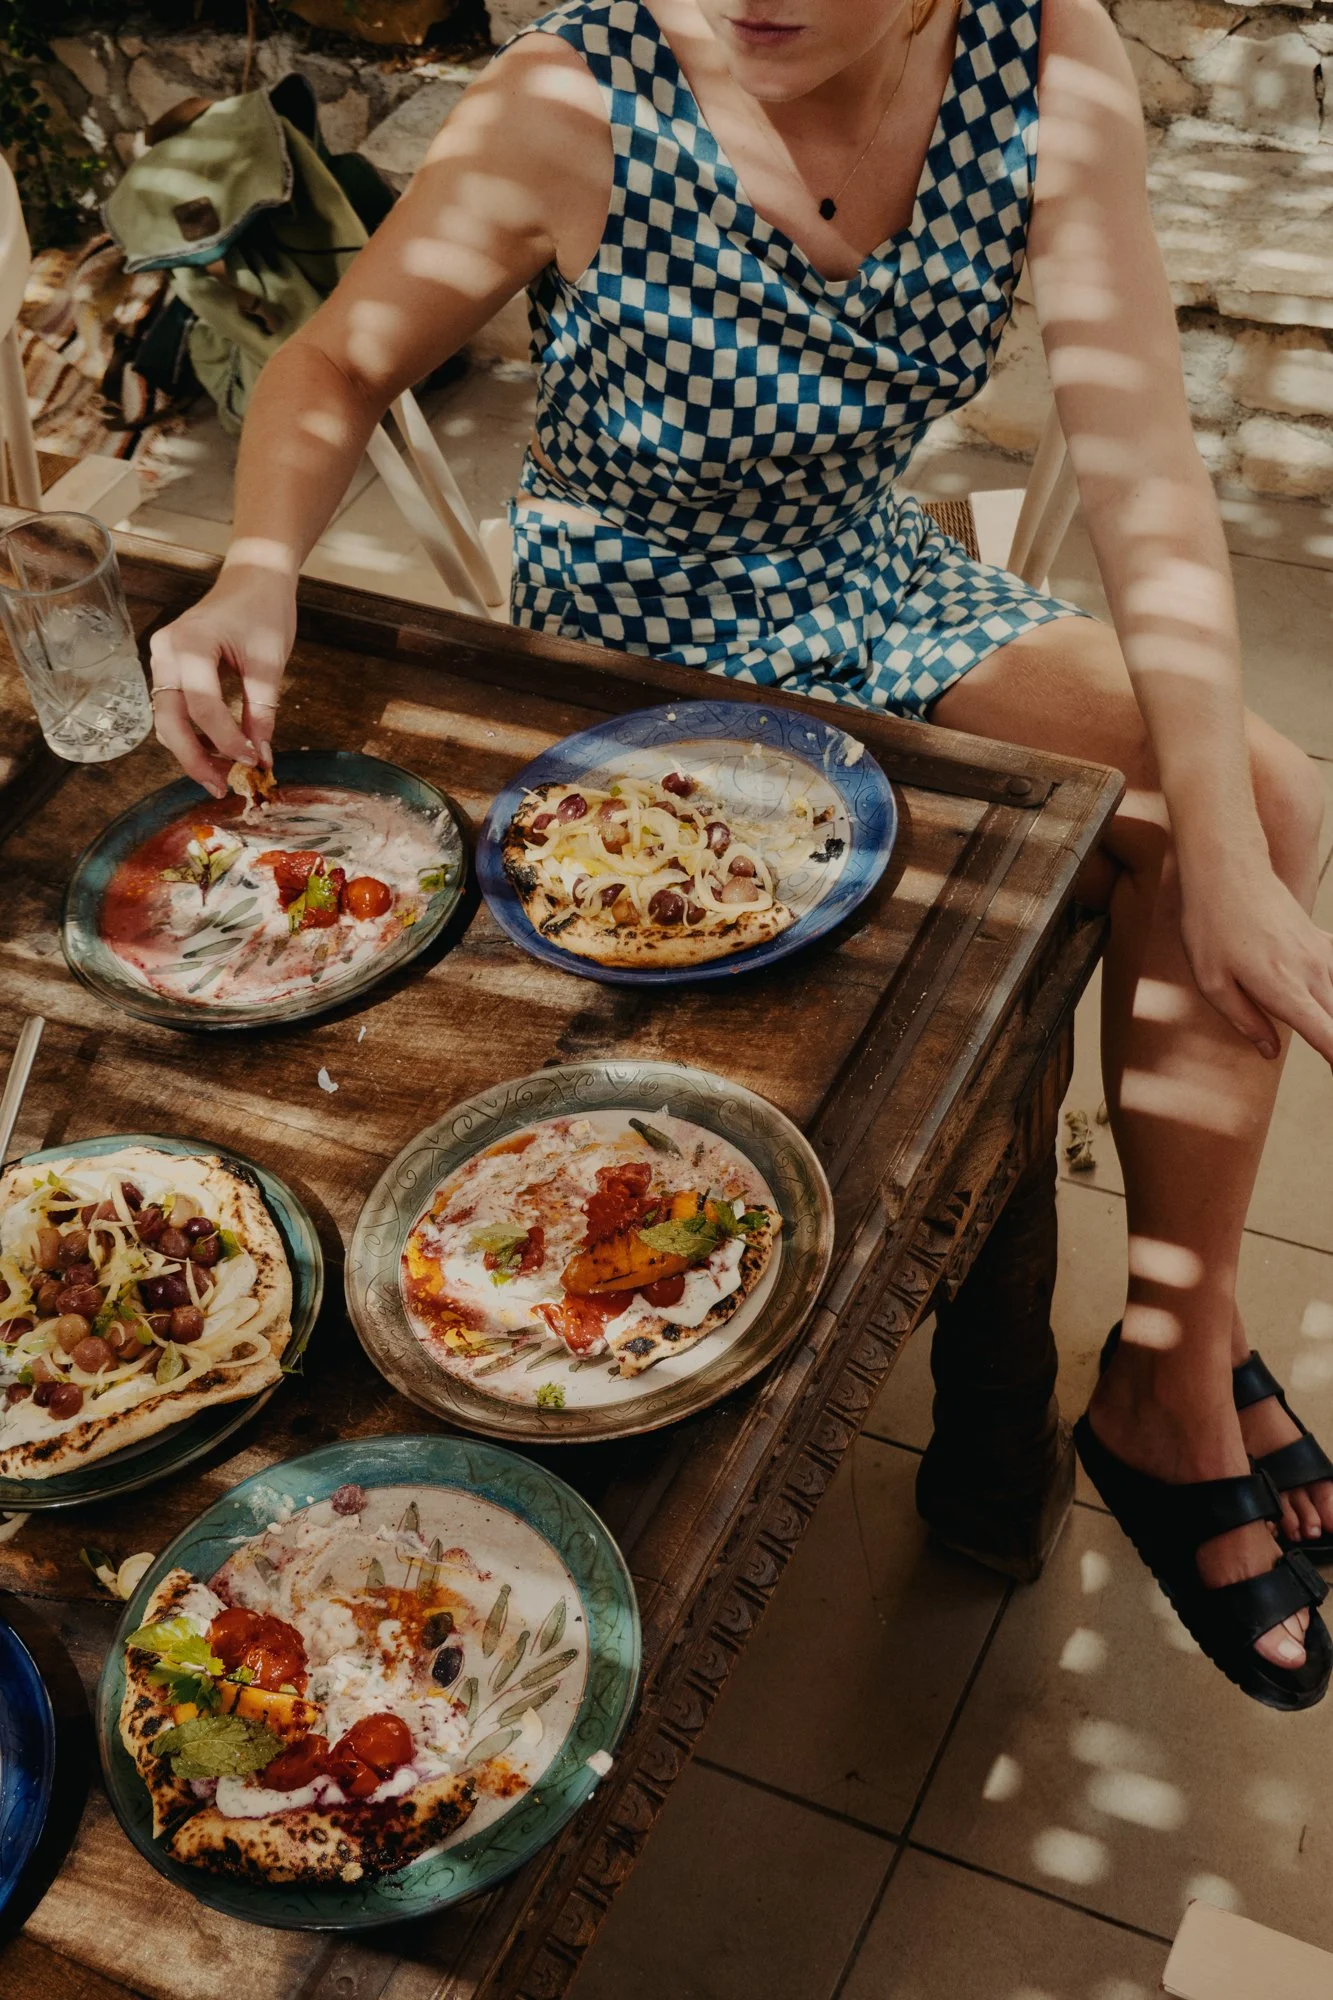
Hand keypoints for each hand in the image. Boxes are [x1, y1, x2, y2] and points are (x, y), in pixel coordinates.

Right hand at [148, 565, 295, 794]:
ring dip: (190, 750)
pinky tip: (215, 753)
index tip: (254, 763)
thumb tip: (261, 758)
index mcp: (191, 643)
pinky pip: (174, 708)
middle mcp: (166, 651)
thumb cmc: (264, 611)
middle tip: (220, 788)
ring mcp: (162, 658)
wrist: (253, 578)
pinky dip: (192, 733)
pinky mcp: (168, 666)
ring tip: (220, 777)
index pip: (204, 706)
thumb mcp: (269, 662)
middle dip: (193, 758)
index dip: (228, 741)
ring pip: (166, 718)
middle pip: (169, 719)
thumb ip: (262, 711)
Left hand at [1180, 853, 1332, 1065]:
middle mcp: (1312, 974)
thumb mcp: (1212, 982)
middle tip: (1330, 1060)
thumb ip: (1245, 1020)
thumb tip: (1270, 1051)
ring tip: (1326, 1030)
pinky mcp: (1321, 941)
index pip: (1328, 1036)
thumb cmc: (1211, 926)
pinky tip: (1328, 992)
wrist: (1227, 871)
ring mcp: (1321, 955)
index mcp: (1284, 990)